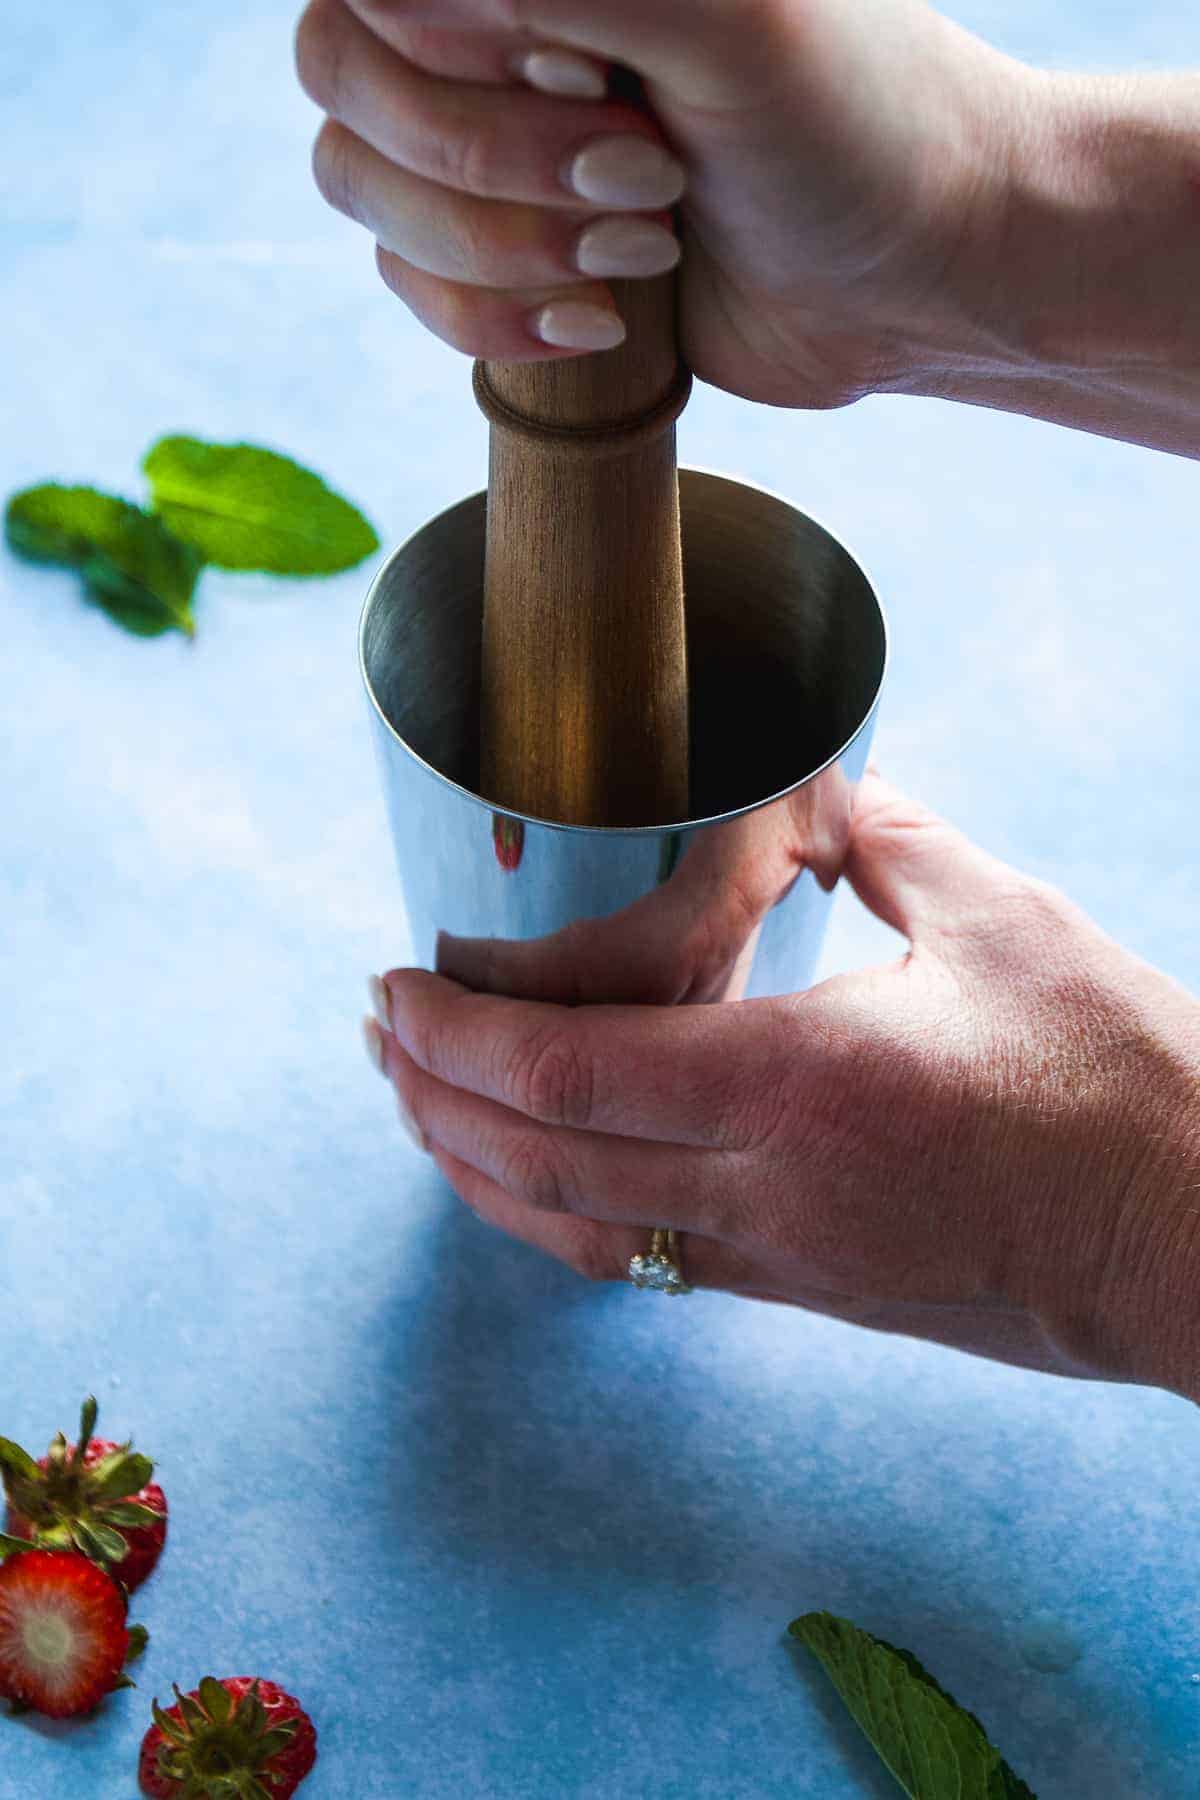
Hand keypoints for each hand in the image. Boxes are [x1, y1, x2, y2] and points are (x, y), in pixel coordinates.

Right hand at [294, 0, 1026, 406]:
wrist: (915, 279)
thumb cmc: (854, 123)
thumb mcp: (728, 15)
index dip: (463, 44)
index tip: (596, 73)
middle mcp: (490, 11)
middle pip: (340, 66)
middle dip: (495, 157)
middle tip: (648, 178)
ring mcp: (483, 126)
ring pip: (357, 183)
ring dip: (505, 244)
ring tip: (647, 248)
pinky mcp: (499, 244)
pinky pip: (404, 282)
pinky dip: (494, 318)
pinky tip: (605, 324)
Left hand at [366, 773, 1199, 1399]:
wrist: (1194, 1238)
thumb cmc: (1119, 1081)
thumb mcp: (1004, 921)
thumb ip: (885, 838)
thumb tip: (807, 791)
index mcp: (805, 1085)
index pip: (575, 1073)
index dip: (460, 1040)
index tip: (393, 990)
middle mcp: (769, 1190)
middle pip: (543, 1161)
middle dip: (434, 1099)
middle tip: (379, 1036)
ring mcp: (780, 1258)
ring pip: (576, 1231)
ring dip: (476, 1171)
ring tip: (420, 1109)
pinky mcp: (805, 1291)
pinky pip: (639, 1262)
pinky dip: (555, 1215)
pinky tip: (532, 1178)